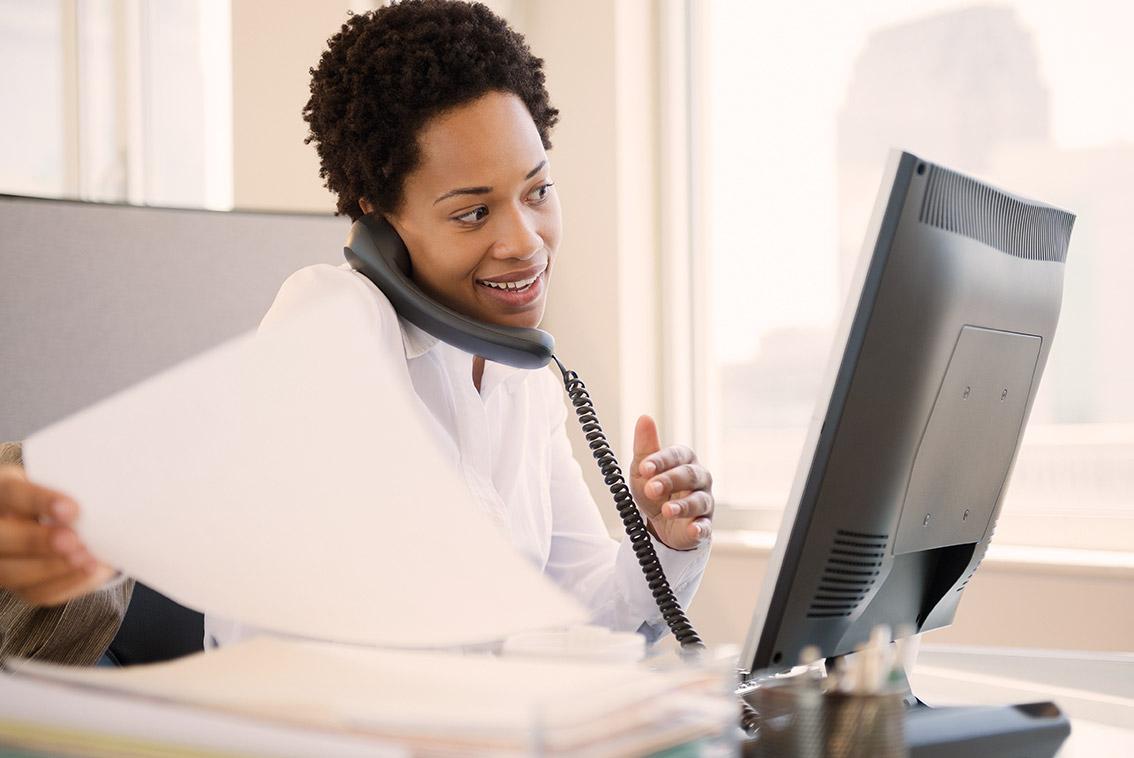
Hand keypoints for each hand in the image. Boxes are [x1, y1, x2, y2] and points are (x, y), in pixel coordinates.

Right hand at [0, 465, 114, 605]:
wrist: (50, 514)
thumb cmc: (58, 492)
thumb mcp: (58, 479)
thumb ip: (71, 487)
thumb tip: (104, 496)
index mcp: (2, 492)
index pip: (13, 494)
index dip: (39, 502)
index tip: (71, 509)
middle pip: (3, 539)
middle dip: (39, 542)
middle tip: (74, 541)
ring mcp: (1, 560)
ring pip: (15, 572)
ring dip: (54, 568)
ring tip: (88, 560)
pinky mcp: (18, 584)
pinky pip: (37, 592)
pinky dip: (67, 583)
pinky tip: (91, 571)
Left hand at [629, 415, 713, 550]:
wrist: (659, 522)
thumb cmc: (655, 488)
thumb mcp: (643, 469)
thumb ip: (645, 446)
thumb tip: (644, 417)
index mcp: (684, 460)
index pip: (676, 455)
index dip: (661, 461)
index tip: (644, 468)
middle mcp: (699, 477)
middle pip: (690, 475)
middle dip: (670, 481)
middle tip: (651, 488)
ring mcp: (704, 501)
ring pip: (699, 501)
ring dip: (683, 505)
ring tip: (667, 510)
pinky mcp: (704, 525)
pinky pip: (705, 526)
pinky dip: (700, 528)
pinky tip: (692, 529)